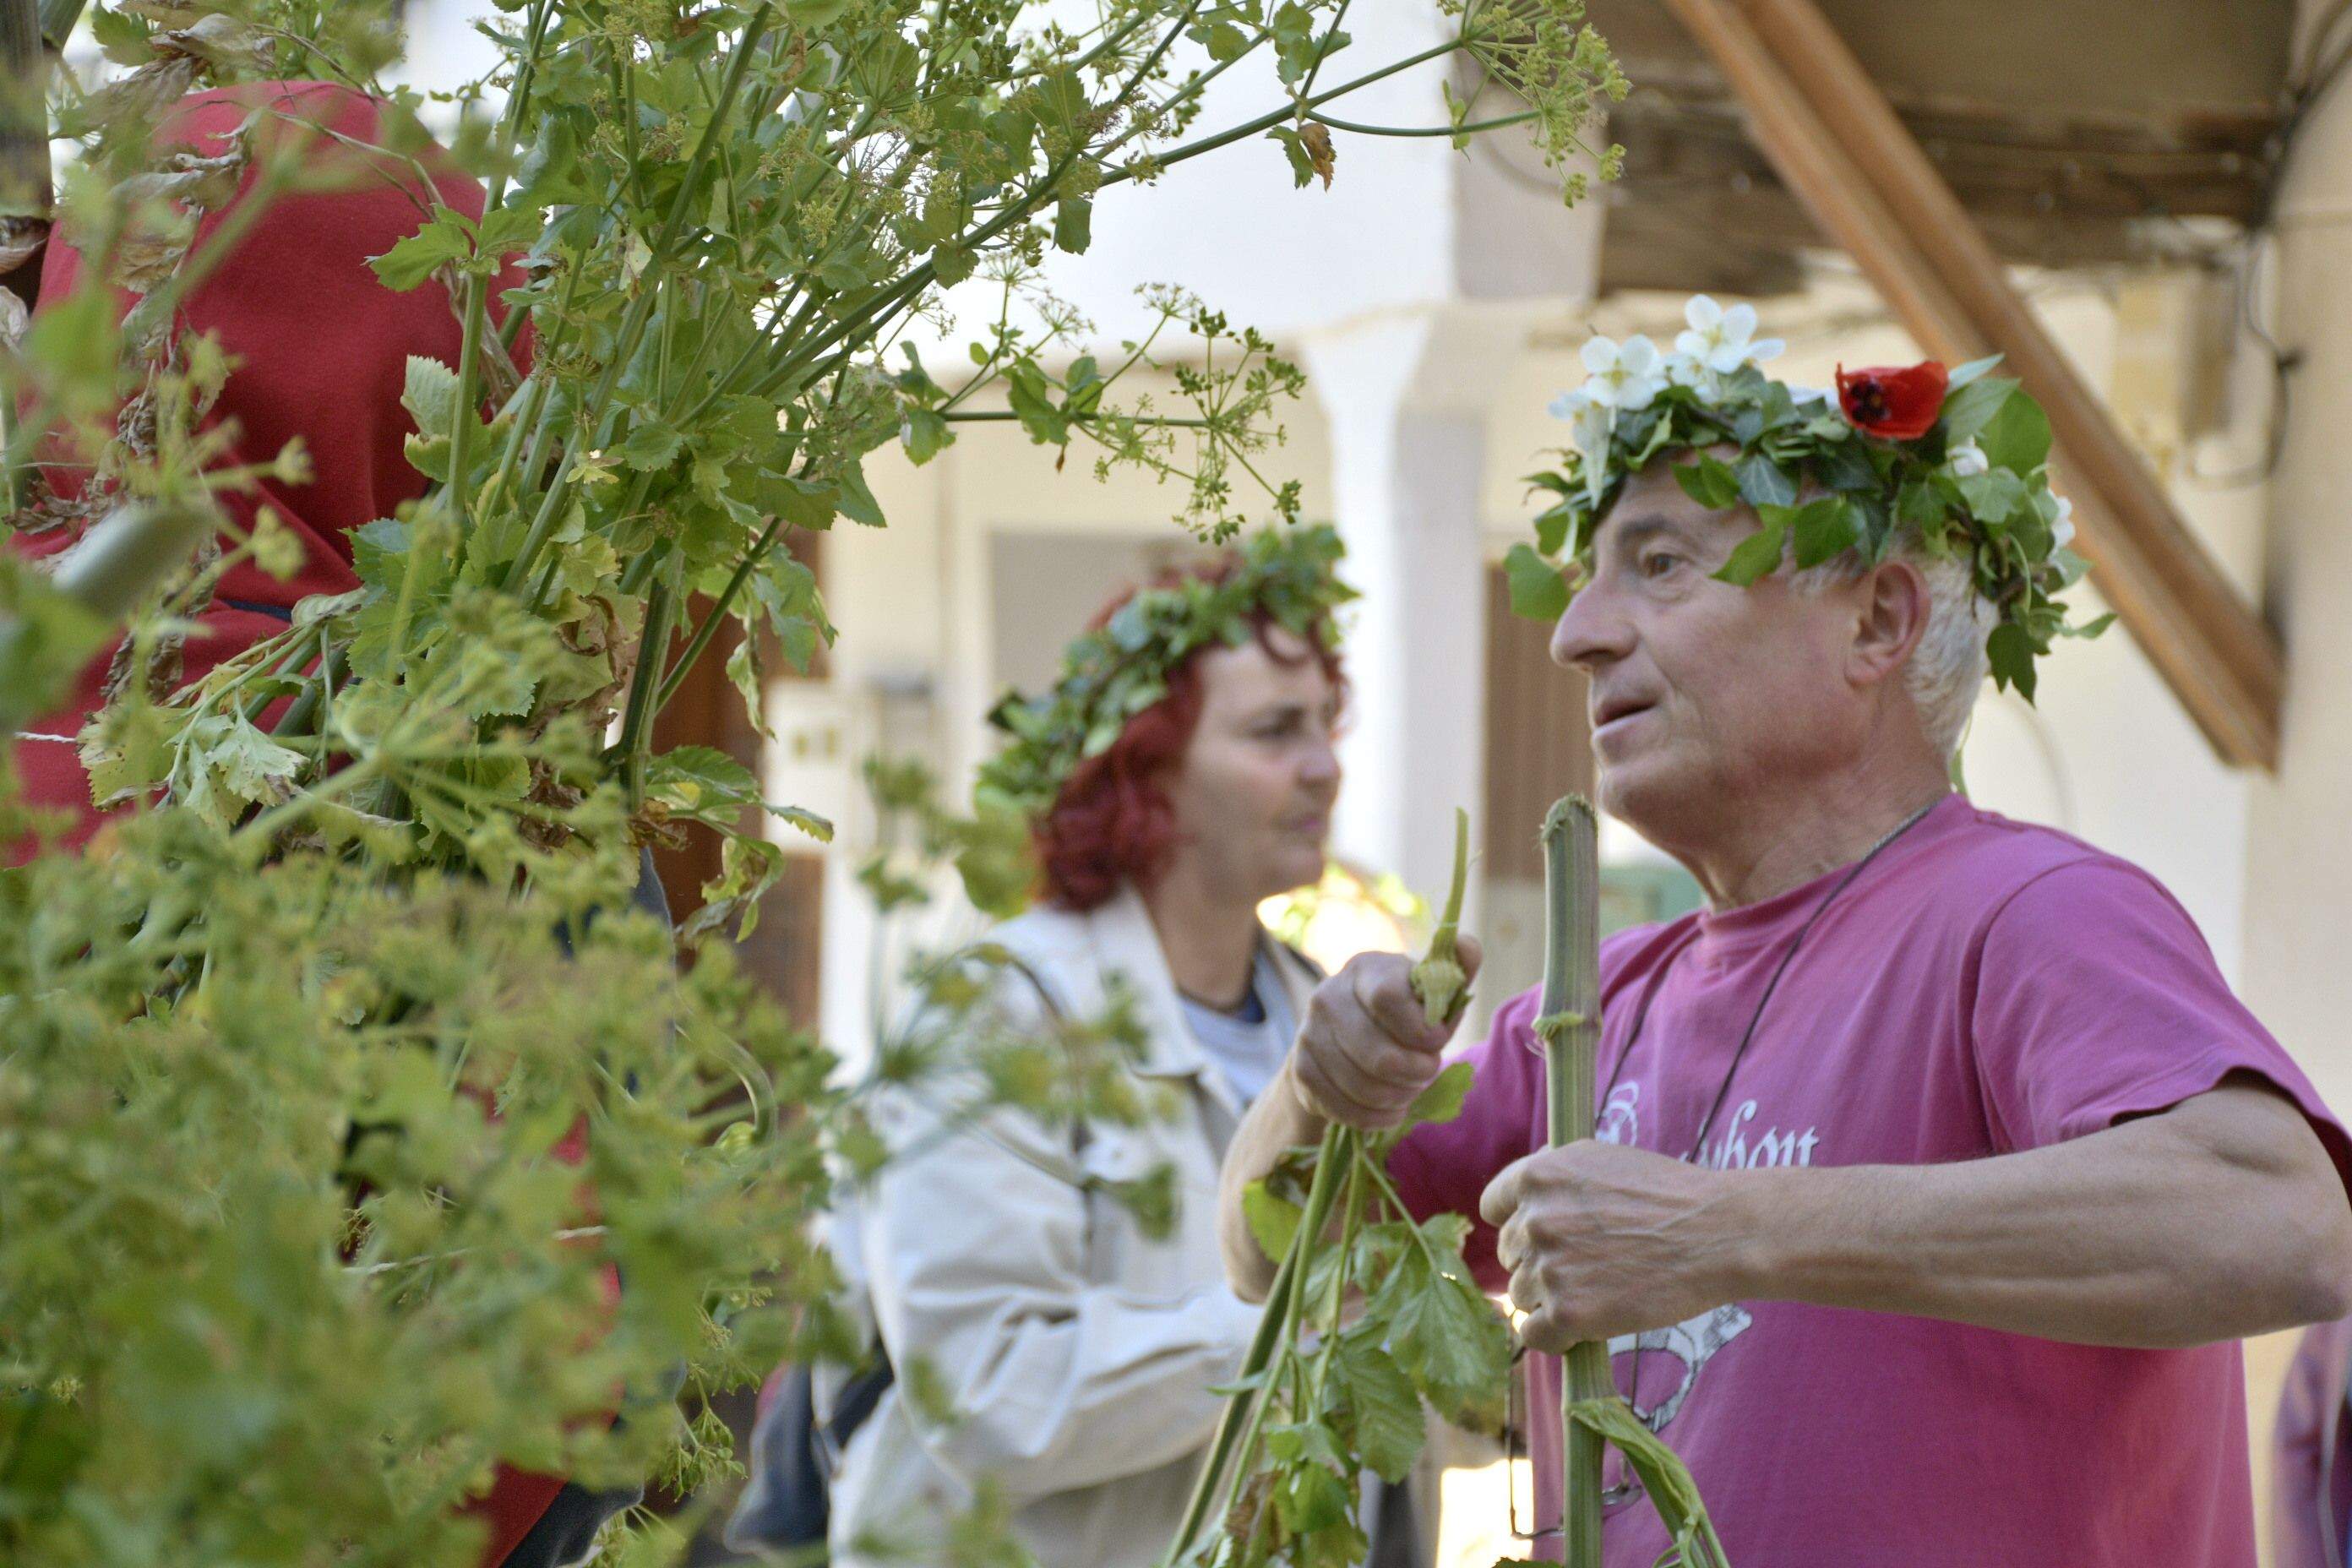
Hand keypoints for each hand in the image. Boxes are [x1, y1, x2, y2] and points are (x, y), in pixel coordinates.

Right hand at [1288, 938, 1481, 1129]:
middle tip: (1428, 1072)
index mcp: (1364, 969)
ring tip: (1411, 1091)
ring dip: (1399, 1098)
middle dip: (1415, 1073)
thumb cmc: (1399, 1012)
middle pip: (1378, 1055)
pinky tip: (1391, 1110)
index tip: (1437, 1041)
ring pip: (1363, 1087)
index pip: (1388, 999)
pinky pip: (1344, 1108)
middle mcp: (1327, 996)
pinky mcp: (1301, 1071)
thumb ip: (1453, 969)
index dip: (1421, 1030)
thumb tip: (1467, 944)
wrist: (1342, 1035)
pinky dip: (1376, 1118)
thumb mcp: (1427, 988)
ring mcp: (1308, 1034)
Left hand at [1480, 1140, 1755, 1349]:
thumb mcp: (1601, 1161)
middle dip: (1540, 1263)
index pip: (1494, 1207)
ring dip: (1551, 1300)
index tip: (1540, 1238)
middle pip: (1509, 1256)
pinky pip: (1533, 1334)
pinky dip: (1554, 1336)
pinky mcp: (1568, 1313)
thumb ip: (1556, 1177)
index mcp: (1537, 1175)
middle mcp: (1534, 1219)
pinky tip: (1583, 1327)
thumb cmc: (1669, 1195)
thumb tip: (1523, 1195)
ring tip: (1598, 1291)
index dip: (1517, 1223)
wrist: (1717, 1233)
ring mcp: (1548, 1267)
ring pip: (1521, 1296)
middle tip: (1587, 1267)